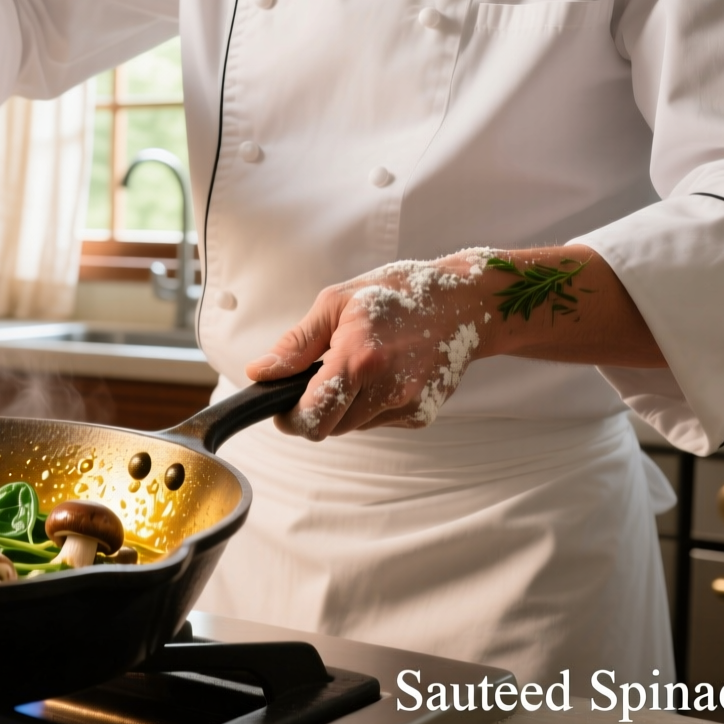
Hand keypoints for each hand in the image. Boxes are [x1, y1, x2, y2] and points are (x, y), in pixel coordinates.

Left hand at [245, 251, 501, 438]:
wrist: (464, 303)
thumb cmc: (397, 295)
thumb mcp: (337, 304)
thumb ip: (295, 345)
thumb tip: (259, 373)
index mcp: (359, 358)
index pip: (312, 417)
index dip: (290, 419)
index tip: (283, 407)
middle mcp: (387, 388)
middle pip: (329, 428)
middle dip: (316, 411)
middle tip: (322, 378)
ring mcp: (408, 405)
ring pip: (352, 427)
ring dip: (344, 407)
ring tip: (360, 367)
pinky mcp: (422, 415)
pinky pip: (378, 422)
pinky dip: (371, 406)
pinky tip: (384, 375)